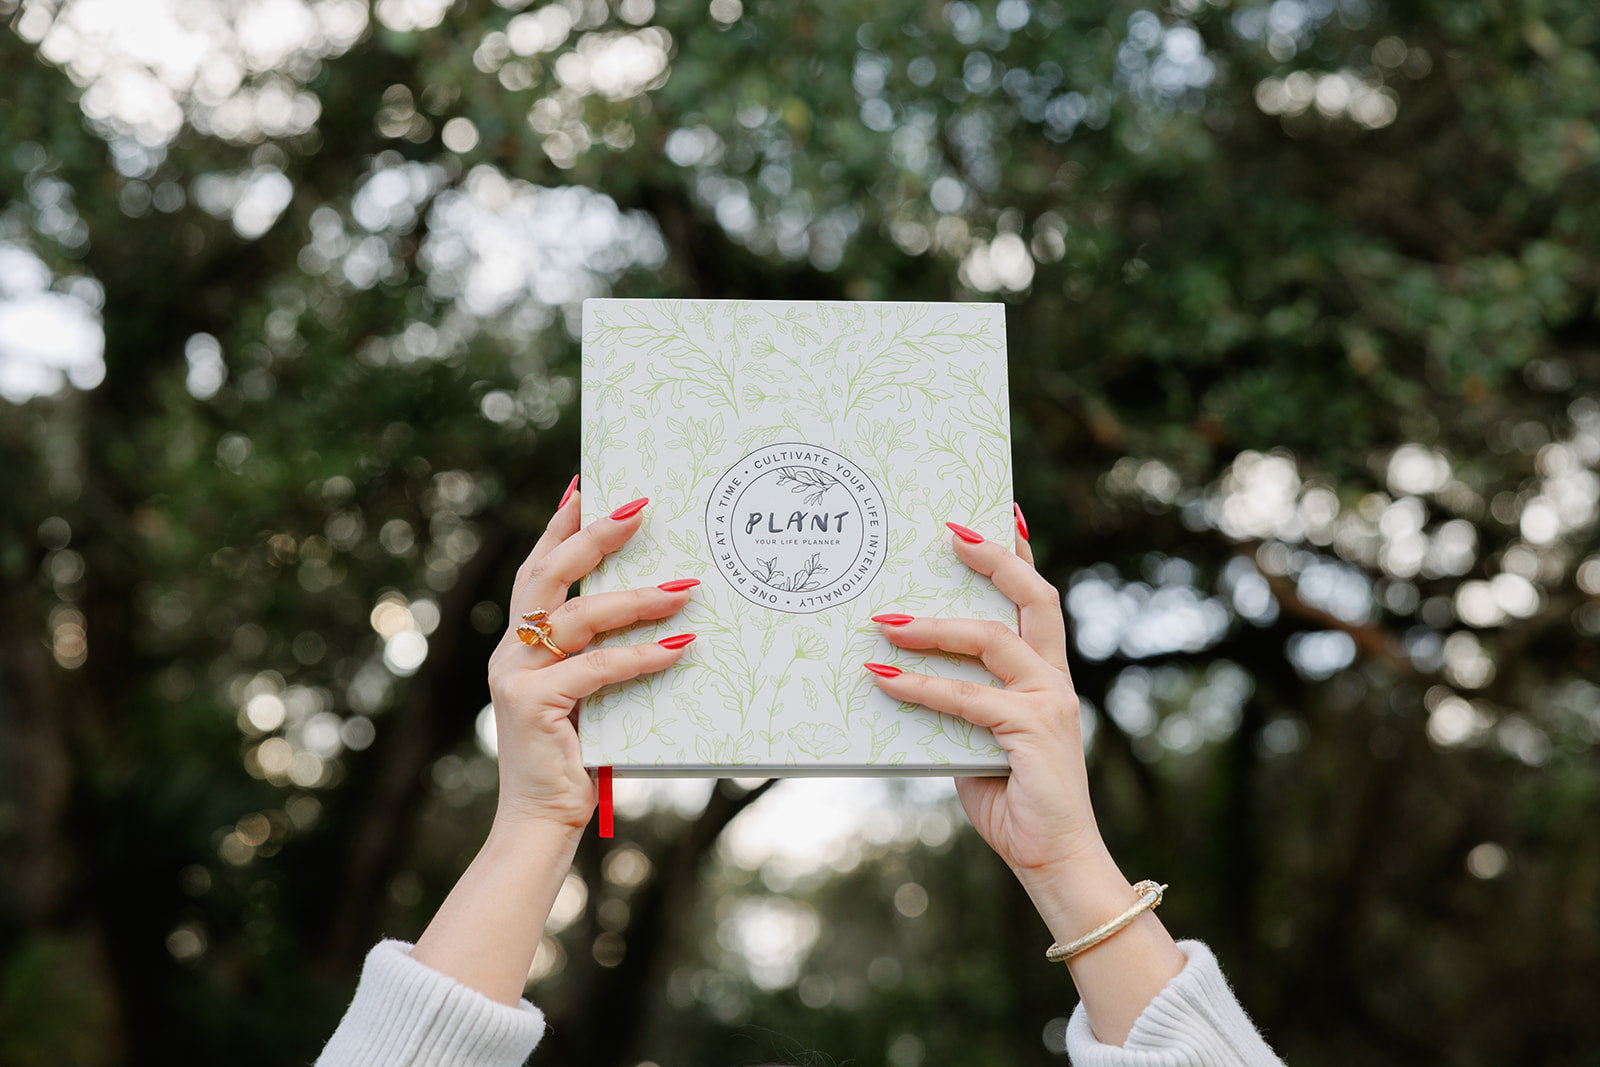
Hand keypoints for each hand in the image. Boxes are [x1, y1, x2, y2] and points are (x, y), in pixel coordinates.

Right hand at [412, 485, 698, 1003]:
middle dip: (594, 536)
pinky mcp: (530, 705)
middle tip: (641, 507)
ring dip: (637, 598)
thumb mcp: (588, 695)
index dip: (561, 525)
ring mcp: (514, 677)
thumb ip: (600, 653)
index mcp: (520, 644)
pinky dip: (641, 656)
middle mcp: (510, 652)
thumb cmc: (577, 759)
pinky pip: (596, 669)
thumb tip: (660, 605)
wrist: (542, 825)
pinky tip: (680, 646)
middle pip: (549, 576)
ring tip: (687, 586)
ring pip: (578, 618)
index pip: (538, 569)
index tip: (587, 483)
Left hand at [866, 518, 1103, 884]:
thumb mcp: (979, 742)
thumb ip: (960, 706)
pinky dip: (919, 686)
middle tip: (949, 534)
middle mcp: (1054, 680)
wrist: (1052, 860)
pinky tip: (883, 679)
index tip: (1002, 514)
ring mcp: (1048, 702)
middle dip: (993, 560)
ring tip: (883, 622)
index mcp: (1046, 677)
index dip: (1019, 555)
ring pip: (990, 640)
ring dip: (931, 627)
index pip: (1036, 602)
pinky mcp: (1031, 730)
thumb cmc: (1014, 802)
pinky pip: (965, 698)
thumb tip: (907, 678)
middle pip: (1032, 599)